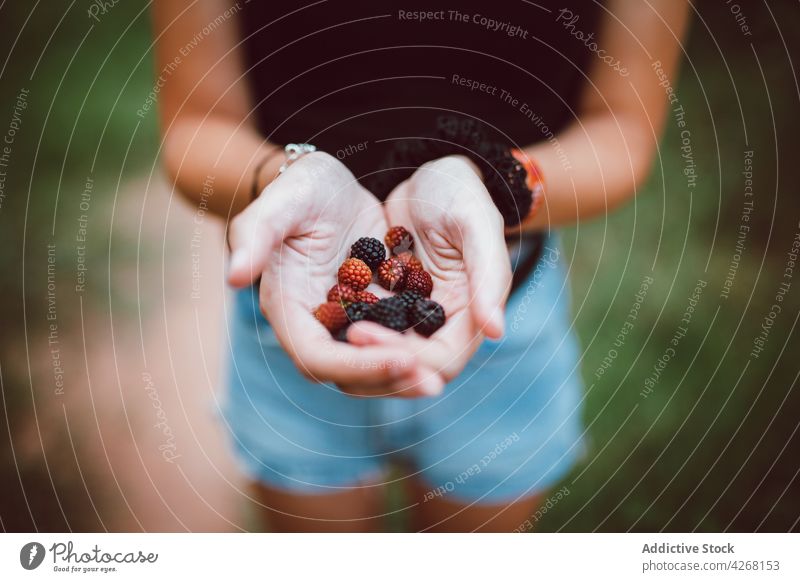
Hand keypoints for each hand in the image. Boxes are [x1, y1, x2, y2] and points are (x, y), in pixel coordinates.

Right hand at [227, 151, 442, 396]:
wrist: (328, 181)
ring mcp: (348, 322)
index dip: (357, 366)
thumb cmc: (299, 188)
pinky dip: (418, 347)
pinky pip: (396, 340)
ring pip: (375, 364)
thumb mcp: (279, 203)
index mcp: (289, 309)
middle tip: (431, 383)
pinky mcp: (374, 311)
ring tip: (440, 376)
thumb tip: (233, 276)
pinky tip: (449, 347)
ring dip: (407, 375)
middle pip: (350, 374)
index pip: (317, 357)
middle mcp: (317, 325)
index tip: (401, 360)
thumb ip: (255, 235)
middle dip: (389, 381)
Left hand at [349, 155, 511, 385]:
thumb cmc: (459, 193)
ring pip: (380, 357)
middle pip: (408, 370)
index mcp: (468, 315)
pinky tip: (324, 313)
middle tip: (349, 336)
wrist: (427, 174)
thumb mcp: (477, 223)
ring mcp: (405, 317)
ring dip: (358, 355)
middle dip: (378, 363)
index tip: (370, 334)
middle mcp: (436, 325)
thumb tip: (496, 331)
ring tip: (335, 331)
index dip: (411, 361)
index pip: (442, 361)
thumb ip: (489, 275)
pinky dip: (344, 329)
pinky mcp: (379, 305)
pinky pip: (361, 328)